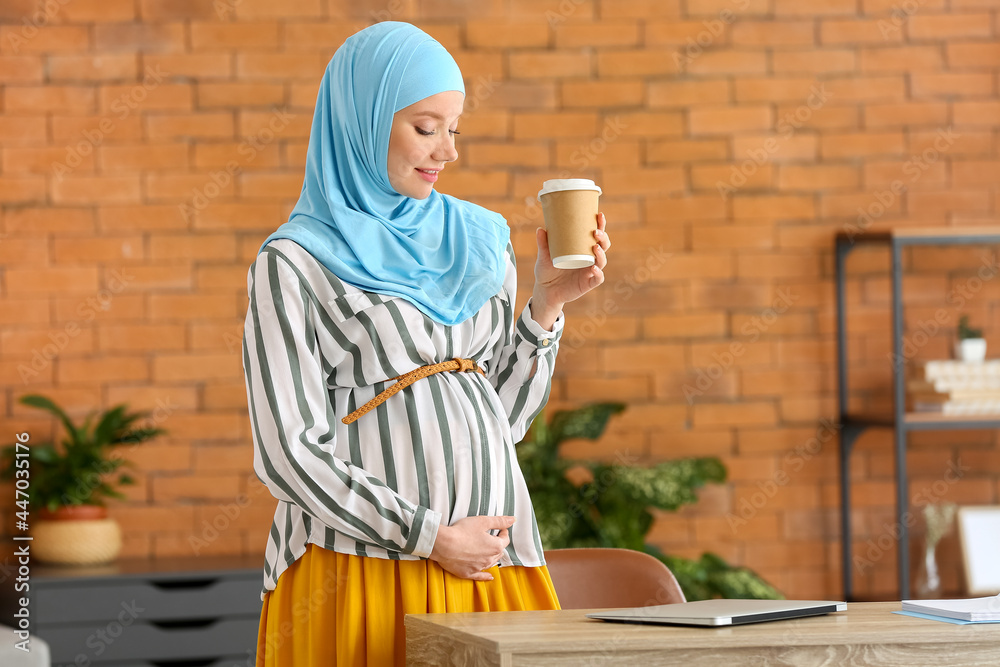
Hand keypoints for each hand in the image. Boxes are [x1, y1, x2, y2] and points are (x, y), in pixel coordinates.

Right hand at [428, 515, 513, 580]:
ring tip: (490, 551)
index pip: (505, 539)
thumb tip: (512, 520)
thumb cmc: (461, 531)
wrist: (443, 544)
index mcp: (495, 546)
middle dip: (498, 544)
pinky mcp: (468, 573)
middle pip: (499, 552)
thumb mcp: (482, 521)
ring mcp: (479, 567)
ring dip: (492, 557)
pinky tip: (490, 576)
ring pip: (491, 563)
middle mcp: (489, 559)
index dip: (504, 532)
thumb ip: (499, 521)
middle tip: (494, 538)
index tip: (501, 528)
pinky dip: (486, 576)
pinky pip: (480, 576)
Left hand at [531, 212, 610, 329]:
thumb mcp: (544, 256)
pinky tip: (593, 268)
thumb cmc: (546, 271)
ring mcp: (589, 271)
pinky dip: (598, 274)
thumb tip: (540, 229)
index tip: (599, 215)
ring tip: (595, 248)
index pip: (595, 235)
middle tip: (596, 232)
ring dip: (601, 254)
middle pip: (603, 246)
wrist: (545, 291)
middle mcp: (589, 259)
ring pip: (602, 261)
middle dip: (603, 238)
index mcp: (582, 249)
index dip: (600, 225)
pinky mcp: (588, 284)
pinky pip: (597, 279)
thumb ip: (543, 244)